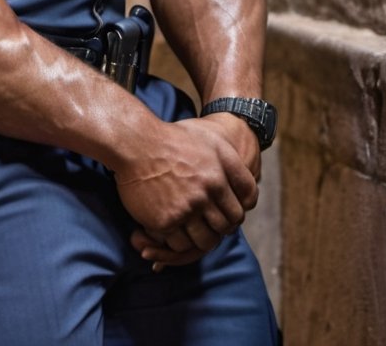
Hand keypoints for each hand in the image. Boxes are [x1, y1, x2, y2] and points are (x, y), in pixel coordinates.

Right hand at [114, 116, 257, 269]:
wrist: (135, 143)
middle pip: (224, 228)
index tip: (222, 212)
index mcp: (218, 177)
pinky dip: (179, 241)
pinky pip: (180, 244)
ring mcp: (184, 209)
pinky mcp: (165, 221)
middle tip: (206, 221)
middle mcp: (204, 194)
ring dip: (200, 238)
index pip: (240, 212)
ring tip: (191, 227)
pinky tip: (173, 226)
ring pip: (205, 241)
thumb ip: (235, 168)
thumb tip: (250, 198)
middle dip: (218, 228)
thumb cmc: (174, 140)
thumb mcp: (212, 142)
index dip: (233, 215)